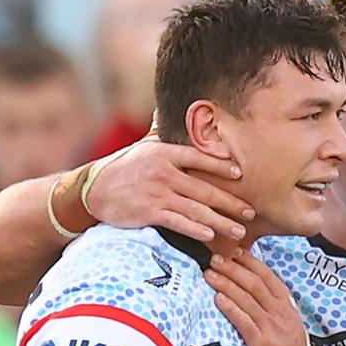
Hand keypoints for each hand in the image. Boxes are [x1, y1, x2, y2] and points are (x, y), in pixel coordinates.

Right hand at [87, 140, 253, 242]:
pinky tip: (211, 236)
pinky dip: (196, 229)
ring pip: (196, 209)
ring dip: (221, 221)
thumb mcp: (144, 146)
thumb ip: (162, 133)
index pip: (199, 158)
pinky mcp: (148, 212)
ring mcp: (156, 193)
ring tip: (239, 231)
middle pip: (205, 189)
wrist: (93, 190)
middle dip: (232, 202)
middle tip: (251, 211)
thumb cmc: (125, 168)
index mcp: (165, 153)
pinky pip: (178, 222)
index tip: (241, 173)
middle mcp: (163, 172)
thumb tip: (171, 108)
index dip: (221, 165)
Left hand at [206, 252, 309, 345]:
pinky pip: (243, 320)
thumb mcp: (289, 323)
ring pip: (247, 299)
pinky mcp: (261, 342)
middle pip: (254, 284)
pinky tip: (217, 298)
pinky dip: (230, 307)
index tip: (234, 251)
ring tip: (209, 274)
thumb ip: (275, 305)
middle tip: (215, 258)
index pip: (268, 277)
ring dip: (226, 284)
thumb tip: (254, 287)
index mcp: (287, 305)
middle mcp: (281, 312)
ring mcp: (272, 327)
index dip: (250, 262)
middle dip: (233, 268)